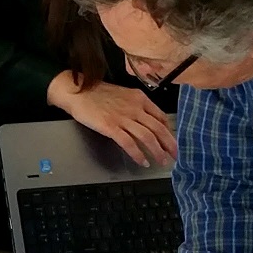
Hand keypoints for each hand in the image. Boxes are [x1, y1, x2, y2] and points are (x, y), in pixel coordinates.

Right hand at [47, 72, 177, 167]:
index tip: (172, 141)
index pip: (161, 117)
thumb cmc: (97, 93)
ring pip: (147, 137)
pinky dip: (138, 154)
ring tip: (162, 161)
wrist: (78, 91)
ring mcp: (123, 118)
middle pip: (158, 128)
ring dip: (157, 151)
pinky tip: (142, 161)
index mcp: (140, 98)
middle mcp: (135, 108)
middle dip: (169, 144)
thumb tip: (145, 120)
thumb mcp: (123, 94)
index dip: (169, 132)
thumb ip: (136, 106)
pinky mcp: (111, 127)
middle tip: (175, 155)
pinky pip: (129, 143)